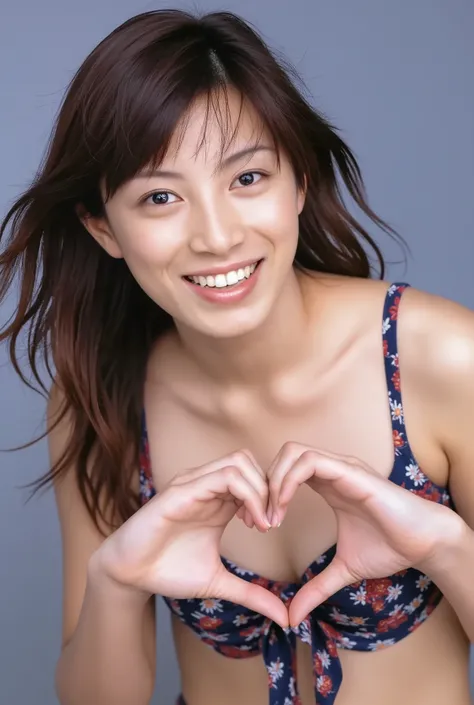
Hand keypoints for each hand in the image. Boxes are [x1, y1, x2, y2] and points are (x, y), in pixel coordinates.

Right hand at [95, 451, 287, 627]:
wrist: (129, 574)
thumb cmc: (169, 570)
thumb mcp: (219, 582)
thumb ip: (251, 594)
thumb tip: (285, 618)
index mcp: (217, 499)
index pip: (253, 475)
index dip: (271, 495)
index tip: (273, 526)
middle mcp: (206, 485)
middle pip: (250, 461)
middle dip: (270, 489)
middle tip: (272, 523)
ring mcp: (193, 484)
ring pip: (239, 463)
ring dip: (260, 490)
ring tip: (262, 524)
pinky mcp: (180, 491)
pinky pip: (221, 477)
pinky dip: (246, 495)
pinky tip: (248, 523)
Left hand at [267, 442, 460, 625]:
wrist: (424, 543)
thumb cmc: (389, 547)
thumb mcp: (343, 570)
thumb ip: (316, 588)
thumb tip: (293, 616)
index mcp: (327, 485)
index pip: (285, 470)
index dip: (266, 493)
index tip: (259, 525)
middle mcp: (330, 470)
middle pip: (283, 455)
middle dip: (263, 484)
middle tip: (259, 520)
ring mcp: (340, 467)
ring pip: (292, 452)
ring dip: (273, 482)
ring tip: (270, 517)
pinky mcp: (350, 472)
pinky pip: (310, 462)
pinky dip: (288, 481)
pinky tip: (283, 509)